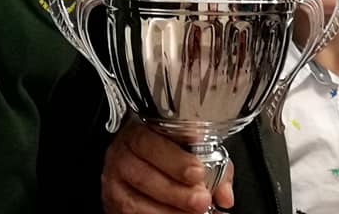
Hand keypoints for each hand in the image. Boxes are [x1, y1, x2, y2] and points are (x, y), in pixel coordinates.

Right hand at [100, 116, 234, 212]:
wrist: (136, 158)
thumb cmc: (166, 150)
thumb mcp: (191, 148)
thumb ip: (213, 166)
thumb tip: (226, 196)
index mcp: (138, 133)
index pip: (150, 144)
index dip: (175, 160)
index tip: (198, 172)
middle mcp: (121, 156)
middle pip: (144, 177)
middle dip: (176, 192)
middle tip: (201, 200)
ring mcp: (114, 183)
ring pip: (135, 202)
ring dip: (167, 211)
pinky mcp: (113, 205)